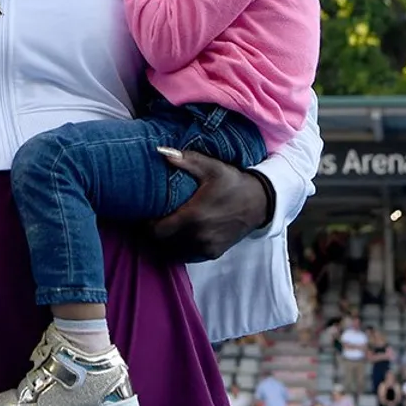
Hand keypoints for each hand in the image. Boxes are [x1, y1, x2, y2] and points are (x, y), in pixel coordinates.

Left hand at [148, 149, 271, 261]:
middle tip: (151, 219)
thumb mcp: (211, 167)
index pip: (157, 230)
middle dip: (154, 233)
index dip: (147, 224)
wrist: (260, 202)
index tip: (145, 213)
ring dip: (166, 242)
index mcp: (193, 216)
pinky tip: (179, 235)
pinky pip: (188, 256)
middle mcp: (199, 236)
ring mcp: (206, 247)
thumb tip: (160, 150)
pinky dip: (180, 248)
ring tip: (164, 227)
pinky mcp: (213, 253)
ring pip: (174, 252)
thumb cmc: (232, 182)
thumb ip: (185, 160)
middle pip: (162, 243)